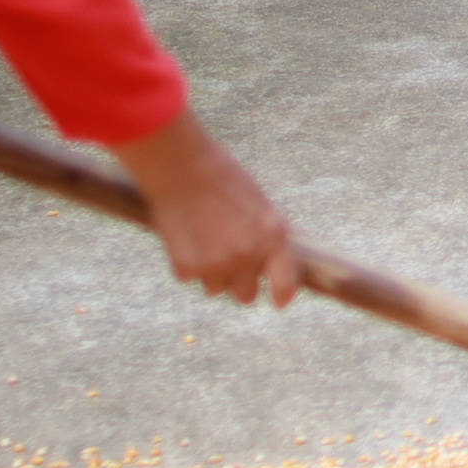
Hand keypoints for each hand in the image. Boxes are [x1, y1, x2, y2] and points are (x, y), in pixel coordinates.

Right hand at [113, 108, 302, 305]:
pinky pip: (189, 278)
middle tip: (229, 260)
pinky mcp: (186, 268)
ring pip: (216, 288)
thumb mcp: (259, 202)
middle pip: (247, 295)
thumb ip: (271, 233)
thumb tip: (287, 251)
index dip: (282, 295)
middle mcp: (247, 256)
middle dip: (239, 282)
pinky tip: (184, 236)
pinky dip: (186, 263)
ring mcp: (216, 265)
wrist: (180, 166)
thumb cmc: (222, 177)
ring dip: (211, 273)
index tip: (278, 301)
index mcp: (272, 237)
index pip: (285, 285)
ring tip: (203, 240)